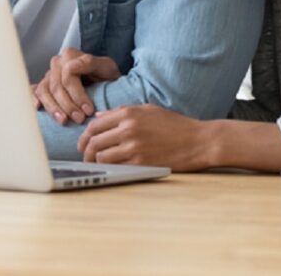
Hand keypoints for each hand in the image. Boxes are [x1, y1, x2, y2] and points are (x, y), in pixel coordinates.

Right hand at [32, 48, 119, 125]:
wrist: (104, 81)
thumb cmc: (106, 75)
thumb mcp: (106, 67)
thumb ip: (90, 63)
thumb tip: (70, 68)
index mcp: (70, 55)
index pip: (68, 76)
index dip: (78, 95)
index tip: (89, 110)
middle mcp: (57, 63)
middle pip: (56, 86)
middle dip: (68, 105)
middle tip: (80, 119)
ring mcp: (48, 75)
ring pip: (44, 91)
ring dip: (53, 108)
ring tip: (64, 121)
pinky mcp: (44, 86)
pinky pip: (34, 92)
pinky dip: (33, 99)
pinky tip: (38, 108)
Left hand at [77, 104, 213, 171]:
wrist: (198, 141)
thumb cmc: (175, 125)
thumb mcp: (148, 110)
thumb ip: (122, 112)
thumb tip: (99, 116)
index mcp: (128, 113)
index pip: (95, 125)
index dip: (84, 136)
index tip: (82, 144)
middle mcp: (128, 128)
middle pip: (94, 142)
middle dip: (86, 151)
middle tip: (85, 157)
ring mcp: (134, 147)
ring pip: (101, 156)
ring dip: (96, 162)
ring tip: (97, 165)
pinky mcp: (141, 163)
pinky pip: (116, 167)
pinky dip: (110, 169)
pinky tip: (111, 170)